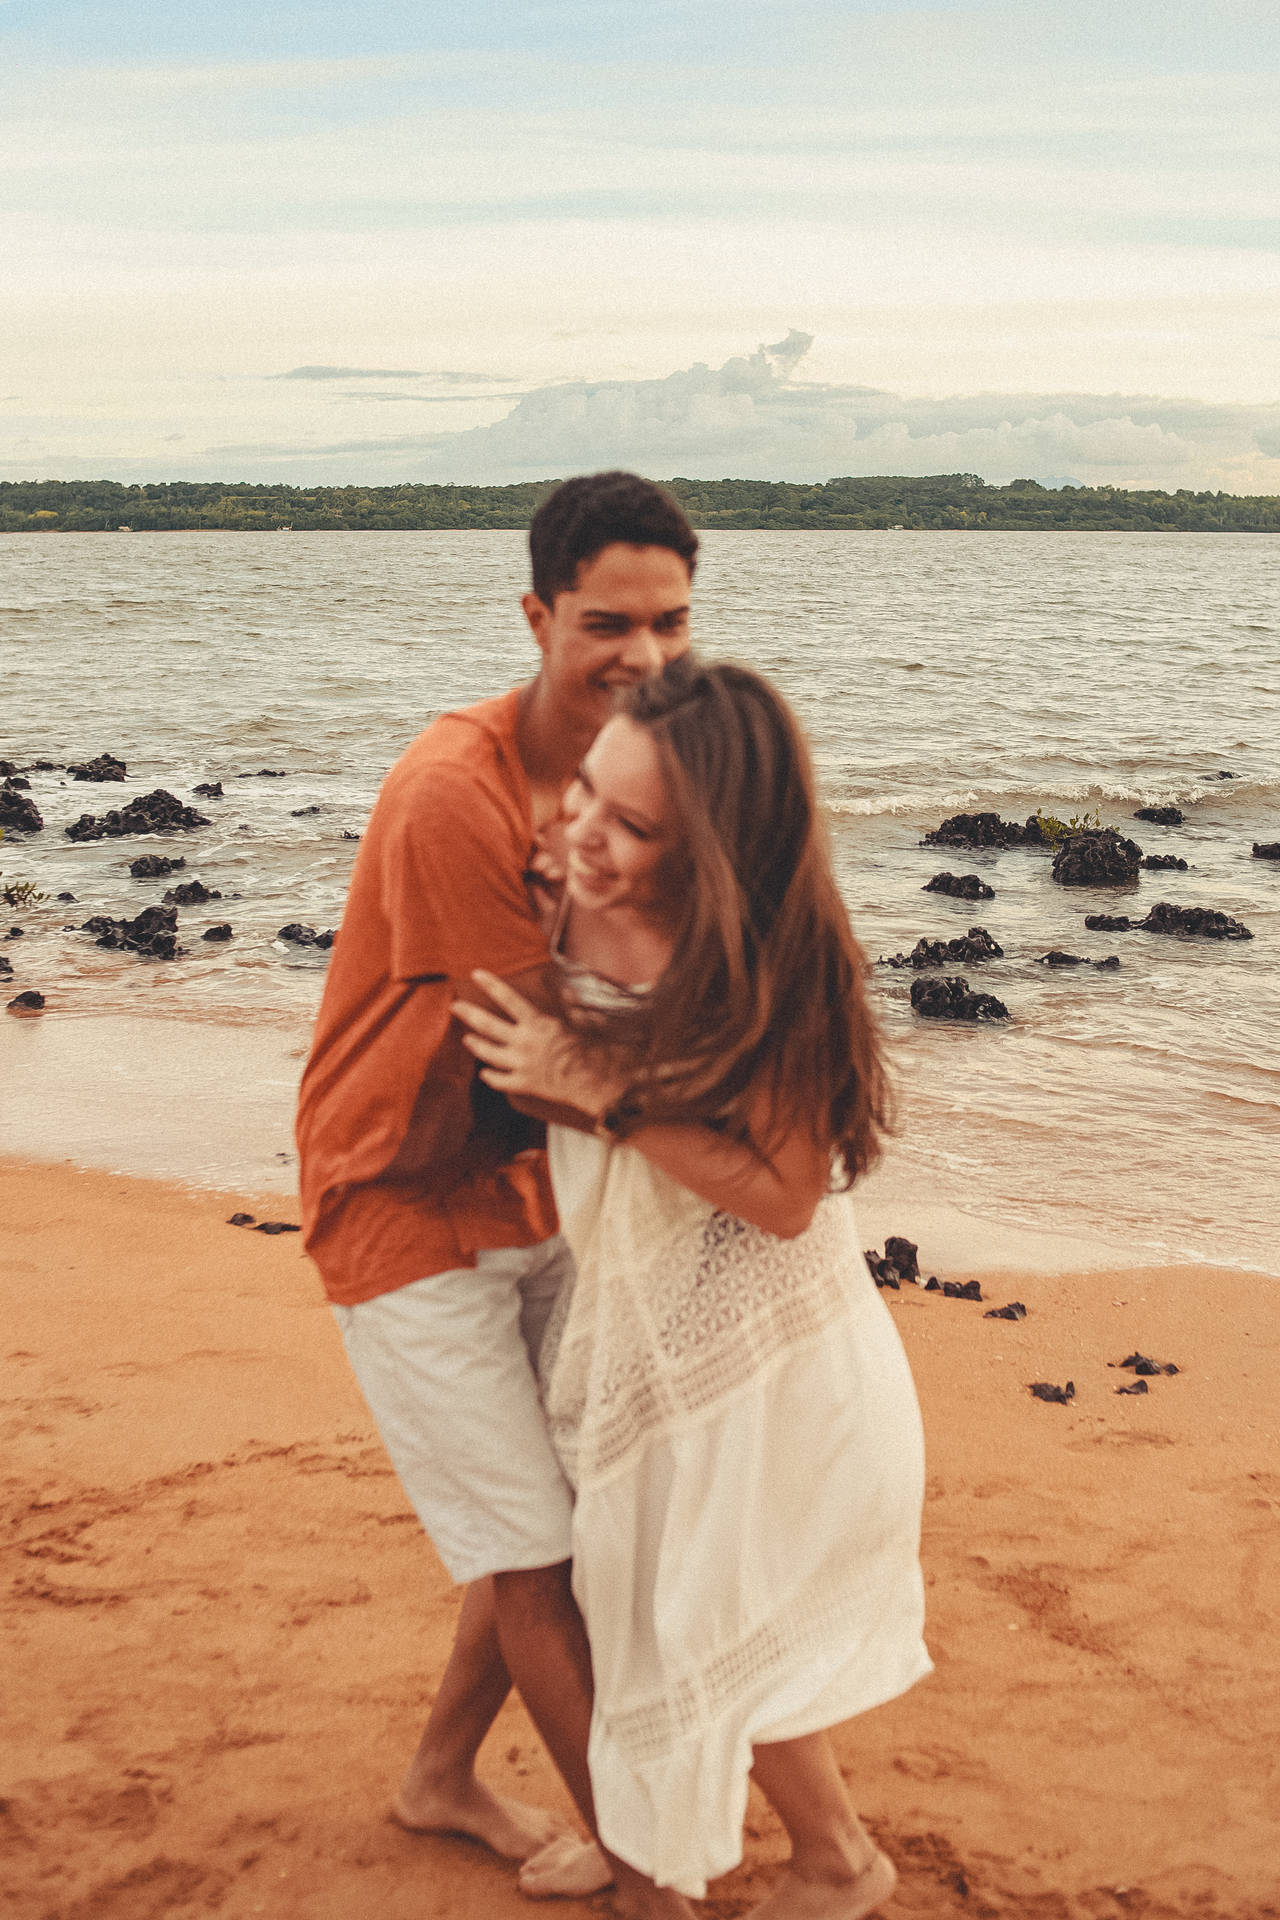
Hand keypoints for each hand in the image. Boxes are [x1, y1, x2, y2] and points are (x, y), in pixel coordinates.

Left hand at [453, 969, 626, 1119]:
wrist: (593, 1082)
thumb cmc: (590, 1049)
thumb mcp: (582, 1021)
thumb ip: (571, 1005)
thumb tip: (568, 990)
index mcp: (536, 1023)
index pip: (508, 999)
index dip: (491, 985)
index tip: (476, 973)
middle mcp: (523, 1042)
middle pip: (488, 1025)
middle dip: (469, 1014)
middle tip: (455, 1006)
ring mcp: (521, 1064)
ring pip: (489, 1053)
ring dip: (476, 1044)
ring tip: (467, 1038)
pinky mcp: (524, 1084)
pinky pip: (500, 1080)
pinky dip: (490, 1076)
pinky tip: (484, 1073)